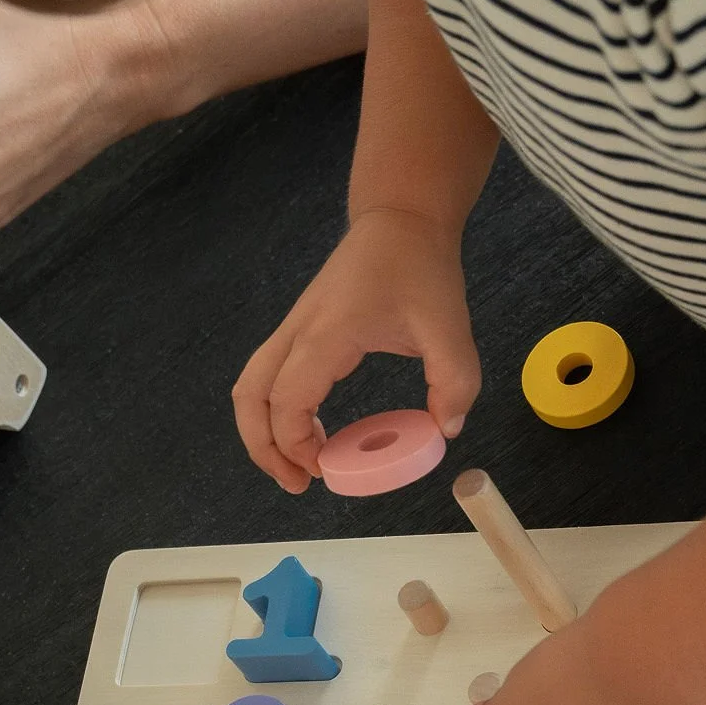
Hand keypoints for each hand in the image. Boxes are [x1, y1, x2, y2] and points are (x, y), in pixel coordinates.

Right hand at [232, 206, 480, 493]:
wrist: (400, 220)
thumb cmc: (420, 267)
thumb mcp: (450, 326)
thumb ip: (455, 381)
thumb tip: (446, 430)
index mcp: (327, 334)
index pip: (287, 401)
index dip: (296, 444)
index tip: (326, 471)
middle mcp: (298, 332)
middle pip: (250, 397)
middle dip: (264, 449)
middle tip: (298, 484)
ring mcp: (293, 329)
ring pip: (251, 387)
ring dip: (263, 432)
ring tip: (299, 466)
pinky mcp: (300, 331)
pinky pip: (269, 378)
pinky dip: (276, 412)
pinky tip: (312, 433)